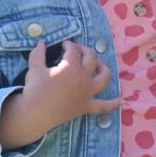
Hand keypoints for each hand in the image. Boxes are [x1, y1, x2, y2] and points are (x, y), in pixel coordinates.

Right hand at [0, 41, 119, 148]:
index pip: (73, 50)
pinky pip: (103, 106)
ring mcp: (88, 92)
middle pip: (91, 58)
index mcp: (72, 66)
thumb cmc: (35, 90)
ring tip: (99, 65)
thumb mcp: (34, 68)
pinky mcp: (87, 106)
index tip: (63, 45)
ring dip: (104, 69)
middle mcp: (84, 77)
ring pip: (104, 77)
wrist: (36, 114)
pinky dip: (113, 104)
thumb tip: (41, 42)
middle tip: (77, 50)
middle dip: (85, 50)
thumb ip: (38, 53)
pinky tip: (121, 101)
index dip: (68, 44)